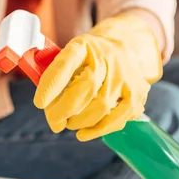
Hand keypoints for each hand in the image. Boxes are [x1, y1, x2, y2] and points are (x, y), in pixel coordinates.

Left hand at [33, 14, 162, 140]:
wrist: (124, 49)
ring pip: (102, 105)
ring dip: (79, 121)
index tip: (39, 103)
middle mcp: (108, 56)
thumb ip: (55, 75)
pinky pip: (119, 117)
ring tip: (68, 123)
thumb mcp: (69, 56)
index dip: (52, 84)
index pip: (67, 62)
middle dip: (64, 110)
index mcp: (85, 45)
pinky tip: (83, 133)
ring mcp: (126, 74)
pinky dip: (98, 130)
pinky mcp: (138, 92)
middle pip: (87, 87)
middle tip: (53, 121)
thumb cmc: (87, 59)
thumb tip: (46, 105)